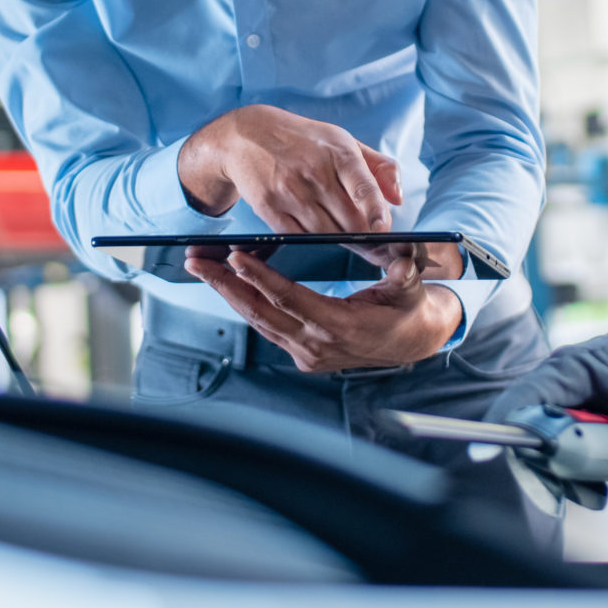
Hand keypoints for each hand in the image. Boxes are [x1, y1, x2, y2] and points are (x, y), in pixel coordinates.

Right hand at [179, 105, 402, 234]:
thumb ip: (379, 167)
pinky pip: (299, 236)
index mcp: (338, 152)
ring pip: (326, 233)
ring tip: (358, 248)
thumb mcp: (343, 140)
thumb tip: (399, 198)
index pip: (362, 185)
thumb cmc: (305, 141)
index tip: (385, 229)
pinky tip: (323, 240)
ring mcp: (289, 191)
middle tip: (382, 252)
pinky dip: (314, 242)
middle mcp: (314, 172)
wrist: (246, 136)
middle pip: (348, 220)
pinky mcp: (269, 208)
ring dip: (343, 243)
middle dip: (367, 240)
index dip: (375, 209)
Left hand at [185, 242, 461, 372]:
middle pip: (260, 312)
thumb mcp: (410, 288)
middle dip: (225, 285)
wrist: (411, 342)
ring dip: (227, 294)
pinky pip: (267, 327)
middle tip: (196, 262)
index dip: (260, 277)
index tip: (234, 257)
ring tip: (202, 268)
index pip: (289, 298)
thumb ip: (404, 271)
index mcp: (339, 326)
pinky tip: (228, 283)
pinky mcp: (302, 354)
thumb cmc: (407, 309)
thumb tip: (405, 253)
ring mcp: (306, 353)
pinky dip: (246, 303)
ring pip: (258, 321)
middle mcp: (316, 345)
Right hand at [483, 291, 607, 490]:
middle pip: (529, 432)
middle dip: (541, 466)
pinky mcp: (574, 423)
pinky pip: (564, 452)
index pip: (522, 399)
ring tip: (594, 495)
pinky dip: (577, 473)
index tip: (487, 454)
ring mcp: (562, 407)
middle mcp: (554, 390)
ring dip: (564, 475)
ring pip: (546, 448)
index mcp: (564, 372)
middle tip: (557, 493)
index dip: (502, 426)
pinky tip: (597, 490)